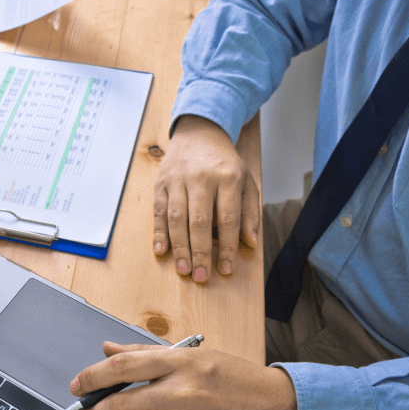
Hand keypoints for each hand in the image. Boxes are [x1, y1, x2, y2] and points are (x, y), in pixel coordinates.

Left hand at [63, 342, 297, 409]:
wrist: (281, 408)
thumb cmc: (234, 379)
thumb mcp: (194, 355)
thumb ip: (147, 354)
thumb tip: (107, 350)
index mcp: (181, 363)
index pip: (123, 367)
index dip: (92, 377)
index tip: (76, 387)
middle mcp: (186, 393)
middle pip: (122, 404)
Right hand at [153, 115, 259, 282]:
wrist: (199, 133)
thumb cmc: (224, 163)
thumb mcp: (246, 181)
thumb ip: (250, 211)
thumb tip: (249, 242)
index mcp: (227, 177)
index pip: (228, 218)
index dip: (226, 246)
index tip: (225, 268)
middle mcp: (201, 178)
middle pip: (199, 221)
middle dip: (199, 252)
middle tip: (201, 276)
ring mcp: (178, 179)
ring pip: (176, 218)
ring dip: (179, 247)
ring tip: (183, 270)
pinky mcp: (161, 182)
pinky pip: (158, 211)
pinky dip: (159, 232)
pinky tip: (161, 250)